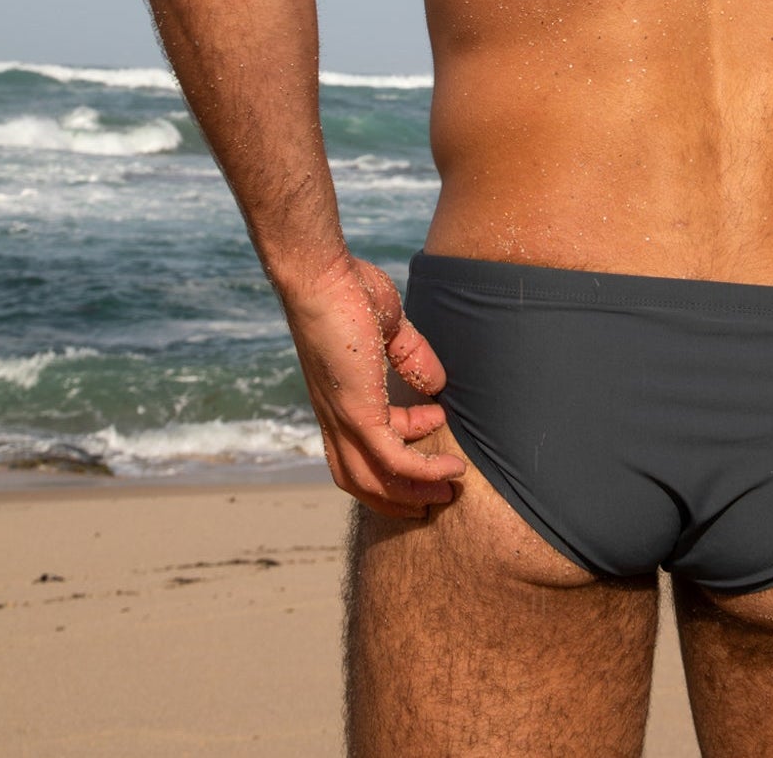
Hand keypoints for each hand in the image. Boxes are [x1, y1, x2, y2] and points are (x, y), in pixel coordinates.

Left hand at [281, 254, 464, 519]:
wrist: (320, 276)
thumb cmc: (347, 288)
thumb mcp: (388, 327)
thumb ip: (410, 355)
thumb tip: (436, 384)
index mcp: (339, 398)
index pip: (365, 442)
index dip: (404, 442)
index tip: (436, 420)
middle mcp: (335, 417)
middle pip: (359, 480)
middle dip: (398, 496)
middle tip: (437, 496)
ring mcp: (344, 419)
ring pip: (373, 482)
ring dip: (412, 495)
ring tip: (448, 492)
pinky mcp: (357, 415)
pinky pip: (393, 461)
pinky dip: (423, 472)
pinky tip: (451, 469)